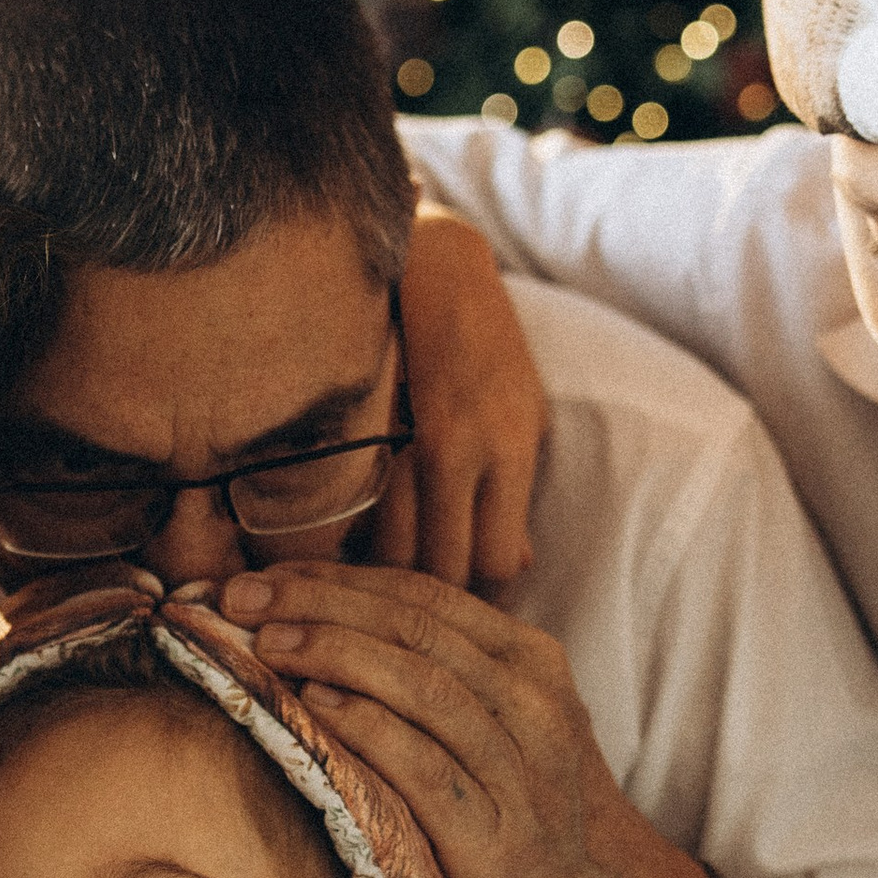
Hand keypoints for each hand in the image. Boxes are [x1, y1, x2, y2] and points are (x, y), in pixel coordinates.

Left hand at [215, 563, 708, 877]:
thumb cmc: (531, 802)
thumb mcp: (508, 716)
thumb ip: (443, 669)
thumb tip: (331, 624)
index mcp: (528, 657)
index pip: (424, 594)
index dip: (339, 579)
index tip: (267, 575)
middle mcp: (529, 699)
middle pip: (415, 626)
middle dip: (321, 602)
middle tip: (244, 595)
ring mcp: (516, 763)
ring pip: (423, 683)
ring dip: (336, 652)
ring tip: (268, 642)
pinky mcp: (493, 829)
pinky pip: (424, 765)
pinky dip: (367, 727)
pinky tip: (316, 706)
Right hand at [382, 206, 546, 589]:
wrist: (431, 269)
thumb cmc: (488, 344)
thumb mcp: (527, 413)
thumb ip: (518, 491)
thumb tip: (512, 565)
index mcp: (511, 448)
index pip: (496, 561)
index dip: (484, 595)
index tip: (471, 602)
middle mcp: (459, 450)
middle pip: (443, 570)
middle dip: (435, 597)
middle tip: (425, 609)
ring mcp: (400, 439)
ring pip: (389, 550)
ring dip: (388, 578)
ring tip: (387, 589)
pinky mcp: (356, 428)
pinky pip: (350, 512)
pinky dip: (352, 543)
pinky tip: (354, 550)